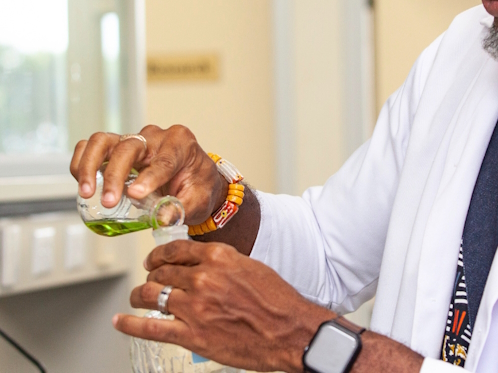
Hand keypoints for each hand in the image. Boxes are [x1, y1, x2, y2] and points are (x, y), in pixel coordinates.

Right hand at [70, 125, 226, 225]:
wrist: (195, 180)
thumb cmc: (199, 186)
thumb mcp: (199, 199)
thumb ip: (182, 208)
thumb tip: (162, 218)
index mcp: (181, 143)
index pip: (164, 159)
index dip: (149, 177)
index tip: (135, 194)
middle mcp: (155, 137)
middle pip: (129, 147)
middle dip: (116, 175)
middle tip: (110, 202)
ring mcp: (134, 140)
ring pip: (103, 141)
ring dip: (90, 165)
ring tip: (88, 192)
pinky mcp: (117, 148)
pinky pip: (93, 147)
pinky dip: (82, 162)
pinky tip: (84, 184)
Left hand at [115, 240, 334, 371]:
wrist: (289, 330)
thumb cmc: (277, 301)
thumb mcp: (251, 267)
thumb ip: (223, 264)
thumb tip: (203, 266)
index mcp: (219, 257)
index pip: (177, 250)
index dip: (159, 255)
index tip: (154, 260)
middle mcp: (203, 278)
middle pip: (162, 272)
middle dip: (151, 277)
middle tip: (149, 282)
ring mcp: (195, 307)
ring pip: (152, 295)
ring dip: (139, 296)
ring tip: (137, 299)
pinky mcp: (192, 335)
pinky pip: (151, 327)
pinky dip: (130, 324)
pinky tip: (121, 321)